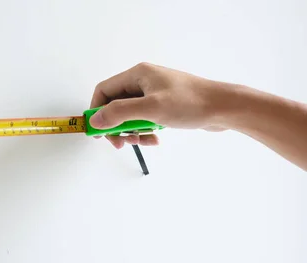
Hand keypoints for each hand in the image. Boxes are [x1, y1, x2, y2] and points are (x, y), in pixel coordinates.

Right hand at [90, 62, 232, 148]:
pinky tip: (155, 139)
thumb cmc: (191, 103)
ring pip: (130, 115)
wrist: (224, 108)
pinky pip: (145, 119)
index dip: (97, 110)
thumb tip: (96, 120)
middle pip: (115, 104)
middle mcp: (144, 81)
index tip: (97, 130)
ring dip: (131, 131)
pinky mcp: (164, 105)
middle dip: (116, 125)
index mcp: (137, 75)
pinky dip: (146, 131)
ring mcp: (154, 93)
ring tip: (141, 141)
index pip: (104, 90)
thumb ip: (119, 113)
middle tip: (120, 142)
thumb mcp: (150, 109)